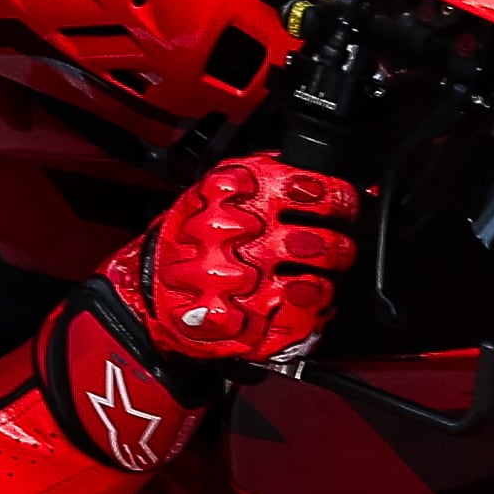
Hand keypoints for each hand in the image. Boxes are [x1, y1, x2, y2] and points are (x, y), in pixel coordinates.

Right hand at [103, 153, 363, 371]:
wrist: (148, 286)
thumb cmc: (188, 234)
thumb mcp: (219, 183)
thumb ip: (267, 171)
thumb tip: (323, 170)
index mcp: (236, 191)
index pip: (310, 188)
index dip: (339, 199)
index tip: (346, 205)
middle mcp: (235, 234)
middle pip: (317, 242)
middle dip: (339, 248)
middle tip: (339, 248)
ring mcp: (237, 283)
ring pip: (312, 286)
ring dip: (326, 283)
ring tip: (321, 279)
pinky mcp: (238, 322)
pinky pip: (294, 323)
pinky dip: (309, 317)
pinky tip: (303, 306)